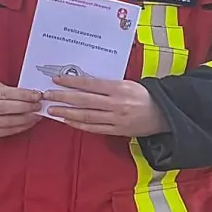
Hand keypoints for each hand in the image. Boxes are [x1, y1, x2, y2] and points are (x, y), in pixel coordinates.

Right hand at [0, 82, 43, 141]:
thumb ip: (2, 89)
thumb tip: (25, 92)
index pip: (3, 93)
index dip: (22, 94)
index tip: (36, 94)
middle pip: (4, 108)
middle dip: (25, 106)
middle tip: (38, 105)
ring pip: (5, 121)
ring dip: (24, 119)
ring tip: (36, 115)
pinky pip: (3, 132)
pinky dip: (18, 128)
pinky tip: (27, 123)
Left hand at [44, 75, 168, 137]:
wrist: (165, 114)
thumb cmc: (144, 95)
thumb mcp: (128, 83)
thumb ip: (106, 84)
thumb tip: (81, 82)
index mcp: (119, 88)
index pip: (90, 84)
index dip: (71, 82)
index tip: (56, 80)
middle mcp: (116, 104)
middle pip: (84, 100)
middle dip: (63, 97)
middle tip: (47, 95)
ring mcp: (116, 119)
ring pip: (86, 115)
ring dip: (67, 112)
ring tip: (52, 110)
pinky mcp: (117, 130)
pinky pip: (94, 128)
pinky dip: (79, 125)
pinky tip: (68, 121)